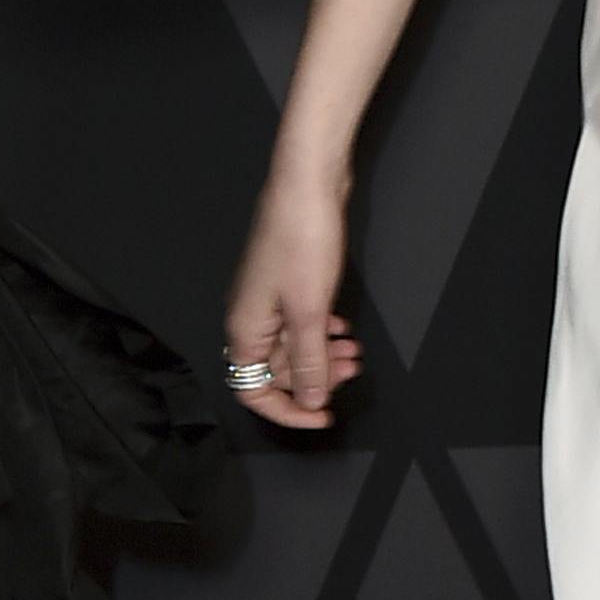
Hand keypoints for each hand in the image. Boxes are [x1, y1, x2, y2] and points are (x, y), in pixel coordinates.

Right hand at [225, 166, 362, 430]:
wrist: (307, 184)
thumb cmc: (301, 242)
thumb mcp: (308, 313)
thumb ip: (308, 363)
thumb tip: (308, 402)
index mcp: (244, 329)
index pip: (252, 390)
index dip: (287, 411)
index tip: (323, 415)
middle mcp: (249, 316)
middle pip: (275, 371)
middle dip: (315, 379)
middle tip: (351, 371)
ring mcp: (266, 297)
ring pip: (291, 346)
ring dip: (323, 356)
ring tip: (355, 351)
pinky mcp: (285, 280)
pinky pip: (299, 322)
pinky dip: (321, 332)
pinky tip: (343, 327)